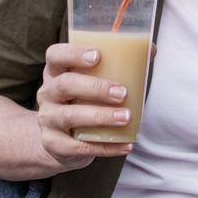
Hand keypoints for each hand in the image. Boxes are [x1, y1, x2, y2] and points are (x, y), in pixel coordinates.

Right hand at [33, 43, 137, 173]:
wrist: (60, 142)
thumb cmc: (83, 102)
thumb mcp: (92, 82)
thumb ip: (118, 66)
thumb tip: (151, 50)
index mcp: (56, 72)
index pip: (55, 55)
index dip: (74, 53)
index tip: (98, 56)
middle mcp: (47, 93)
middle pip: (65, 85)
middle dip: (95, 88)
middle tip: (122, 93)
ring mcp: (47, 119)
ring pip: (69, 116)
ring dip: (100, 116)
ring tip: (125, 117)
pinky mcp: (53, 144)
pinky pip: (79, 147)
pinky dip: (105, 147)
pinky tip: (125, 144)